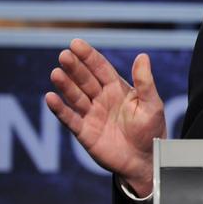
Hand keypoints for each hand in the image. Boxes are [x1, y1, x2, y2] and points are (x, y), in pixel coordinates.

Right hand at [45, 38, 165, 196]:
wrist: (146, 160)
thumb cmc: (151, 130)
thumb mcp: (152, 104)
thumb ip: (145, 82)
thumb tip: (142, 56)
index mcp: (117, 88)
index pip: (100, 68)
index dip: (88, 56)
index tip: (75, 44)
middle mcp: (101, 98)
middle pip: (85, 79)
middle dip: (74, 67)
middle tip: (64, 56)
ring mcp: (91, 114)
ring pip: (75, 96)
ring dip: (65, 85)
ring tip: (56, 73)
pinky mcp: (85, 132)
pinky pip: (70, 119)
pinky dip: (60, 109)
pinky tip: (50, 98)